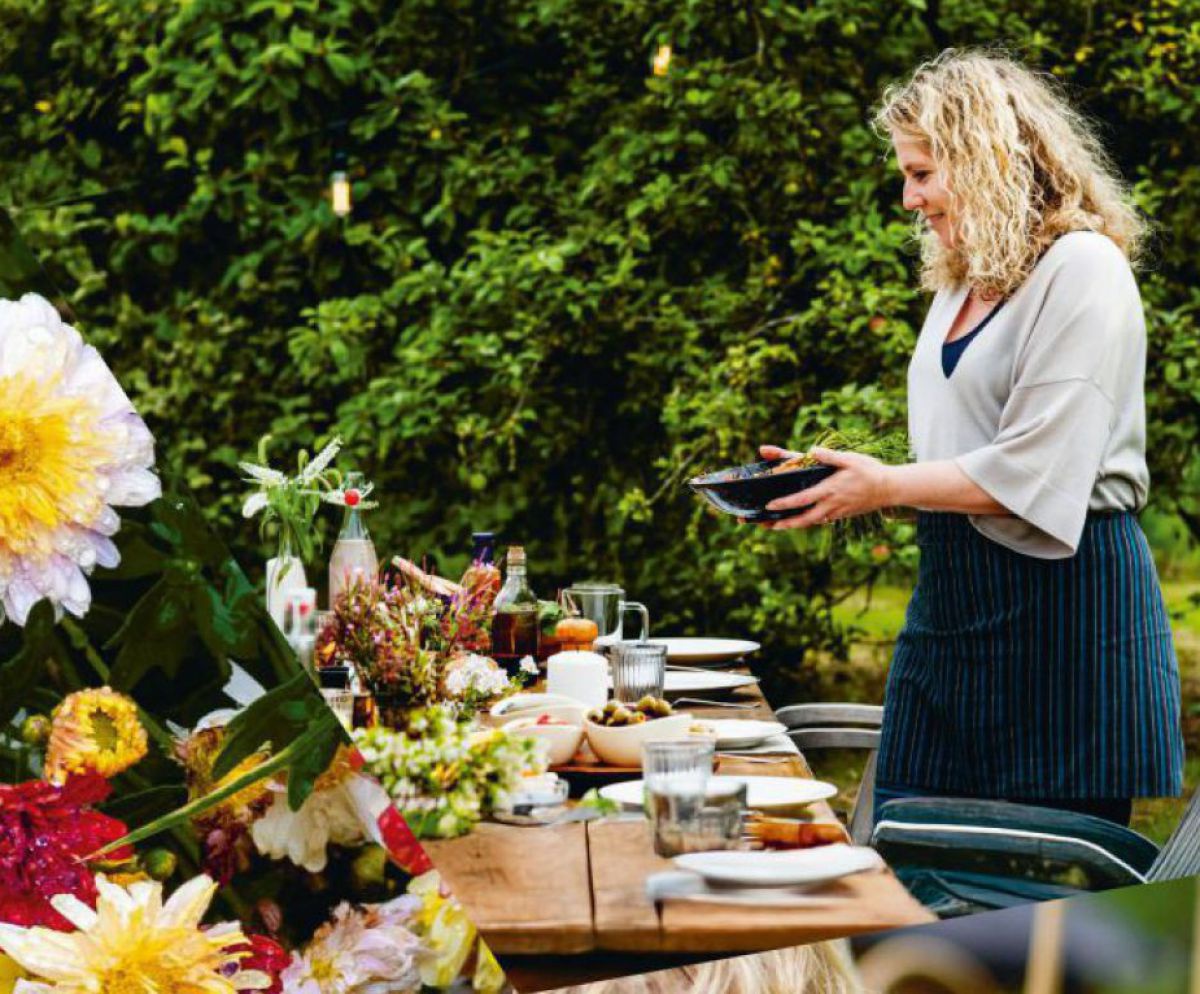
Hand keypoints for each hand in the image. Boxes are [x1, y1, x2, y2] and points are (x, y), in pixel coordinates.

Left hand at [756, 446, 891, 530]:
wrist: (890, 489)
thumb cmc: (870, 471)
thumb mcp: (850, 459)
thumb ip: (830, 456)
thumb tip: (812, 451)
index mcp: (829, 490)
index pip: (802, 499)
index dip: (785, 503)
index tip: (770, 506)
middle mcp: (831, 504)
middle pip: (804, 519)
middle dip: (785, 524)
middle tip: (768, 525)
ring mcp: (837, 512)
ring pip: (812, 522)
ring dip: (794, 524)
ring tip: (778, 525)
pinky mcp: (843, 514)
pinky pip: (822, 520)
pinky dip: (809, 521)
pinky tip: (801, 519)